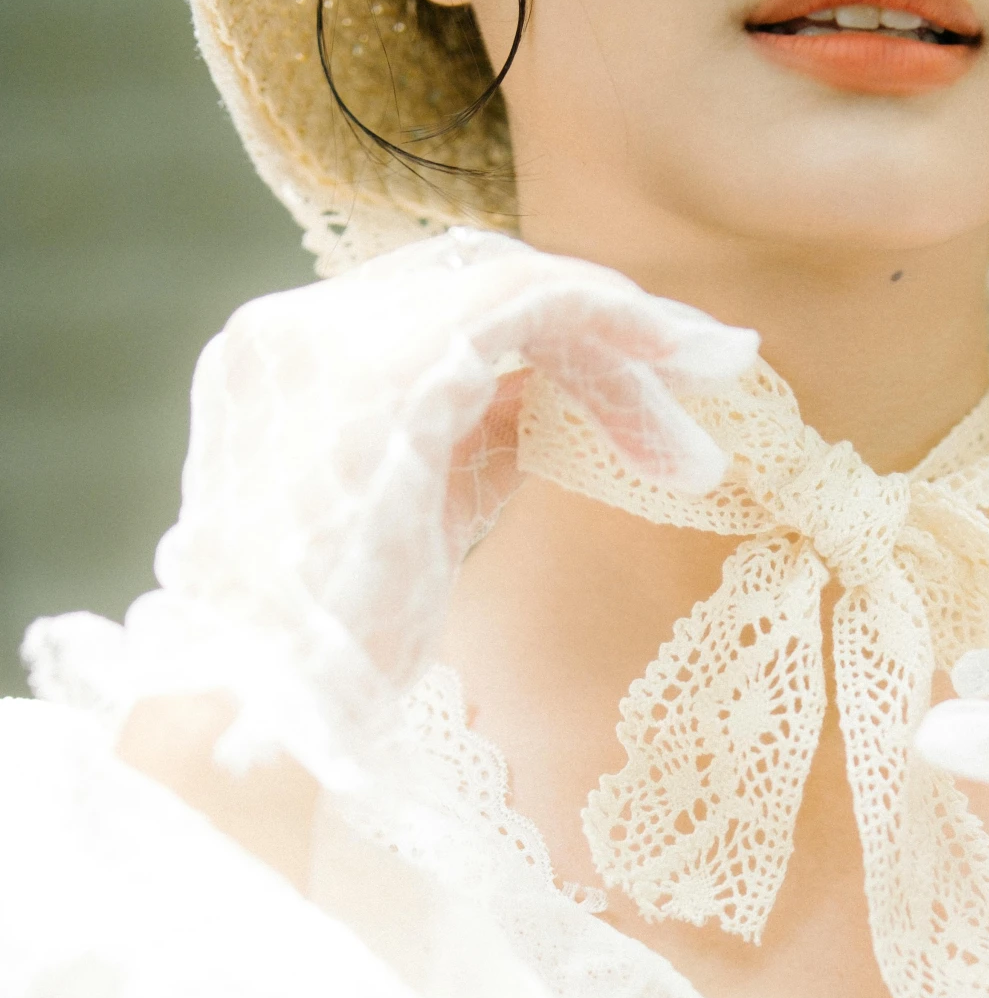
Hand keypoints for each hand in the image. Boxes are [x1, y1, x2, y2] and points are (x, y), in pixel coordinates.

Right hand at [27, 233, 757, 783]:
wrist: (267, 714)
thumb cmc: (330, 655)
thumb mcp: (405, 528)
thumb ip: (461, 450)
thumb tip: (542, 410)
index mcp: (280, 367)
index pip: (434, 304)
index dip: (551, 330)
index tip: (642, 381)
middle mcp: (296, 333)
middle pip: (479, 284)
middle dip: (604, 327)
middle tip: (708, 364)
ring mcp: (335, 343)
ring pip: (515, 289)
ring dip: (626, 336)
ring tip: (713, 373)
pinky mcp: (396, 375)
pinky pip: (533, 307)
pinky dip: (616, 327)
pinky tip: (677, 365)